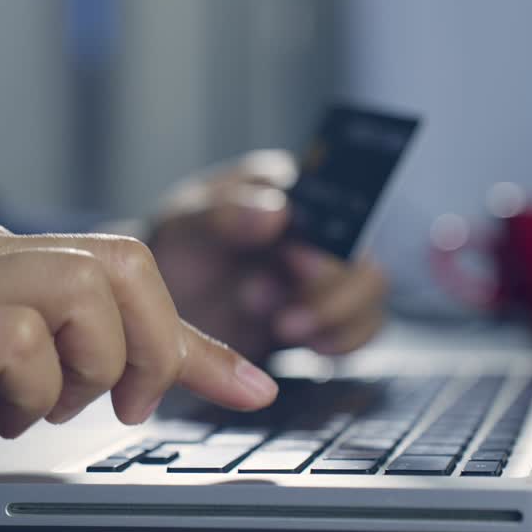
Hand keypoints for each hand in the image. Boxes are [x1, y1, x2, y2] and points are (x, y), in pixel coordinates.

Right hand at [0, 222, 277, 477]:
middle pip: (124, 265)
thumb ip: (9, 341)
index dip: (197, 338)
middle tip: (132, 406)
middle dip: (159, 344)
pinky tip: (2, 412)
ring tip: (52, 409)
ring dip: (96, 365)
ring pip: (86, 292)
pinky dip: (35, 383)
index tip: (249, 385)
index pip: (120, 272)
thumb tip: (74, 372)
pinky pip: (19, 337)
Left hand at [149, 150, 386, 362]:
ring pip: (370, 289)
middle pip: (361, 248)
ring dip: (334, 314)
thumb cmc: (176, 248)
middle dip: (326, 282)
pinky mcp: (325, 314)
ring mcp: (324, 272)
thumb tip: (276, 211)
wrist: (161, 303)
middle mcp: (315, 226)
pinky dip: (342, 340)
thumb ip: (225, 212)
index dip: (325, 232)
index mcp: (286, 188)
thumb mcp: (185, 222)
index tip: (291, 256)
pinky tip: (307, 343)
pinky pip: (362, 327)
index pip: (336, 196)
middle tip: (271, 298)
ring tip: (282, 325)